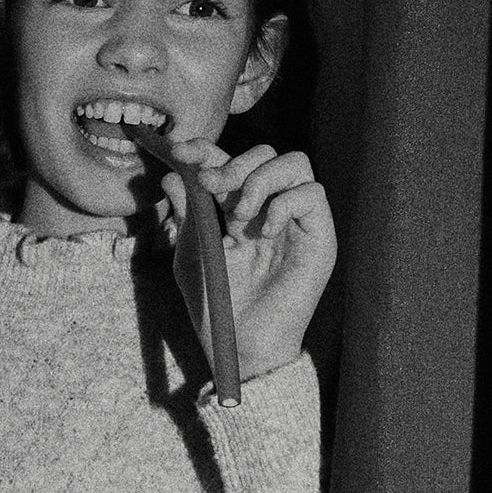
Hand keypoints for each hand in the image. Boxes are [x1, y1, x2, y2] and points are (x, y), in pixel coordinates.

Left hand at [161, 141, 336, 382]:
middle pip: (266, 152)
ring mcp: (297, 220)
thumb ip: (187, 213)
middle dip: (234, 163)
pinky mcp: (320, 237)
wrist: (240, 344)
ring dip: (260, 181)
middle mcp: (270, 207)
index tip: (179, 150)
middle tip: (212, 188)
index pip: (229, 160)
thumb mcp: (192, 253)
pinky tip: (265, 232)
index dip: (206, 148)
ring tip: (240, 218)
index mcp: (238, 208)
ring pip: (295, 162)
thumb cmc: (216, 305)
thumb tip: (171, 174)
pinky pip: (313, 194)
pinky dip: (285, 204)